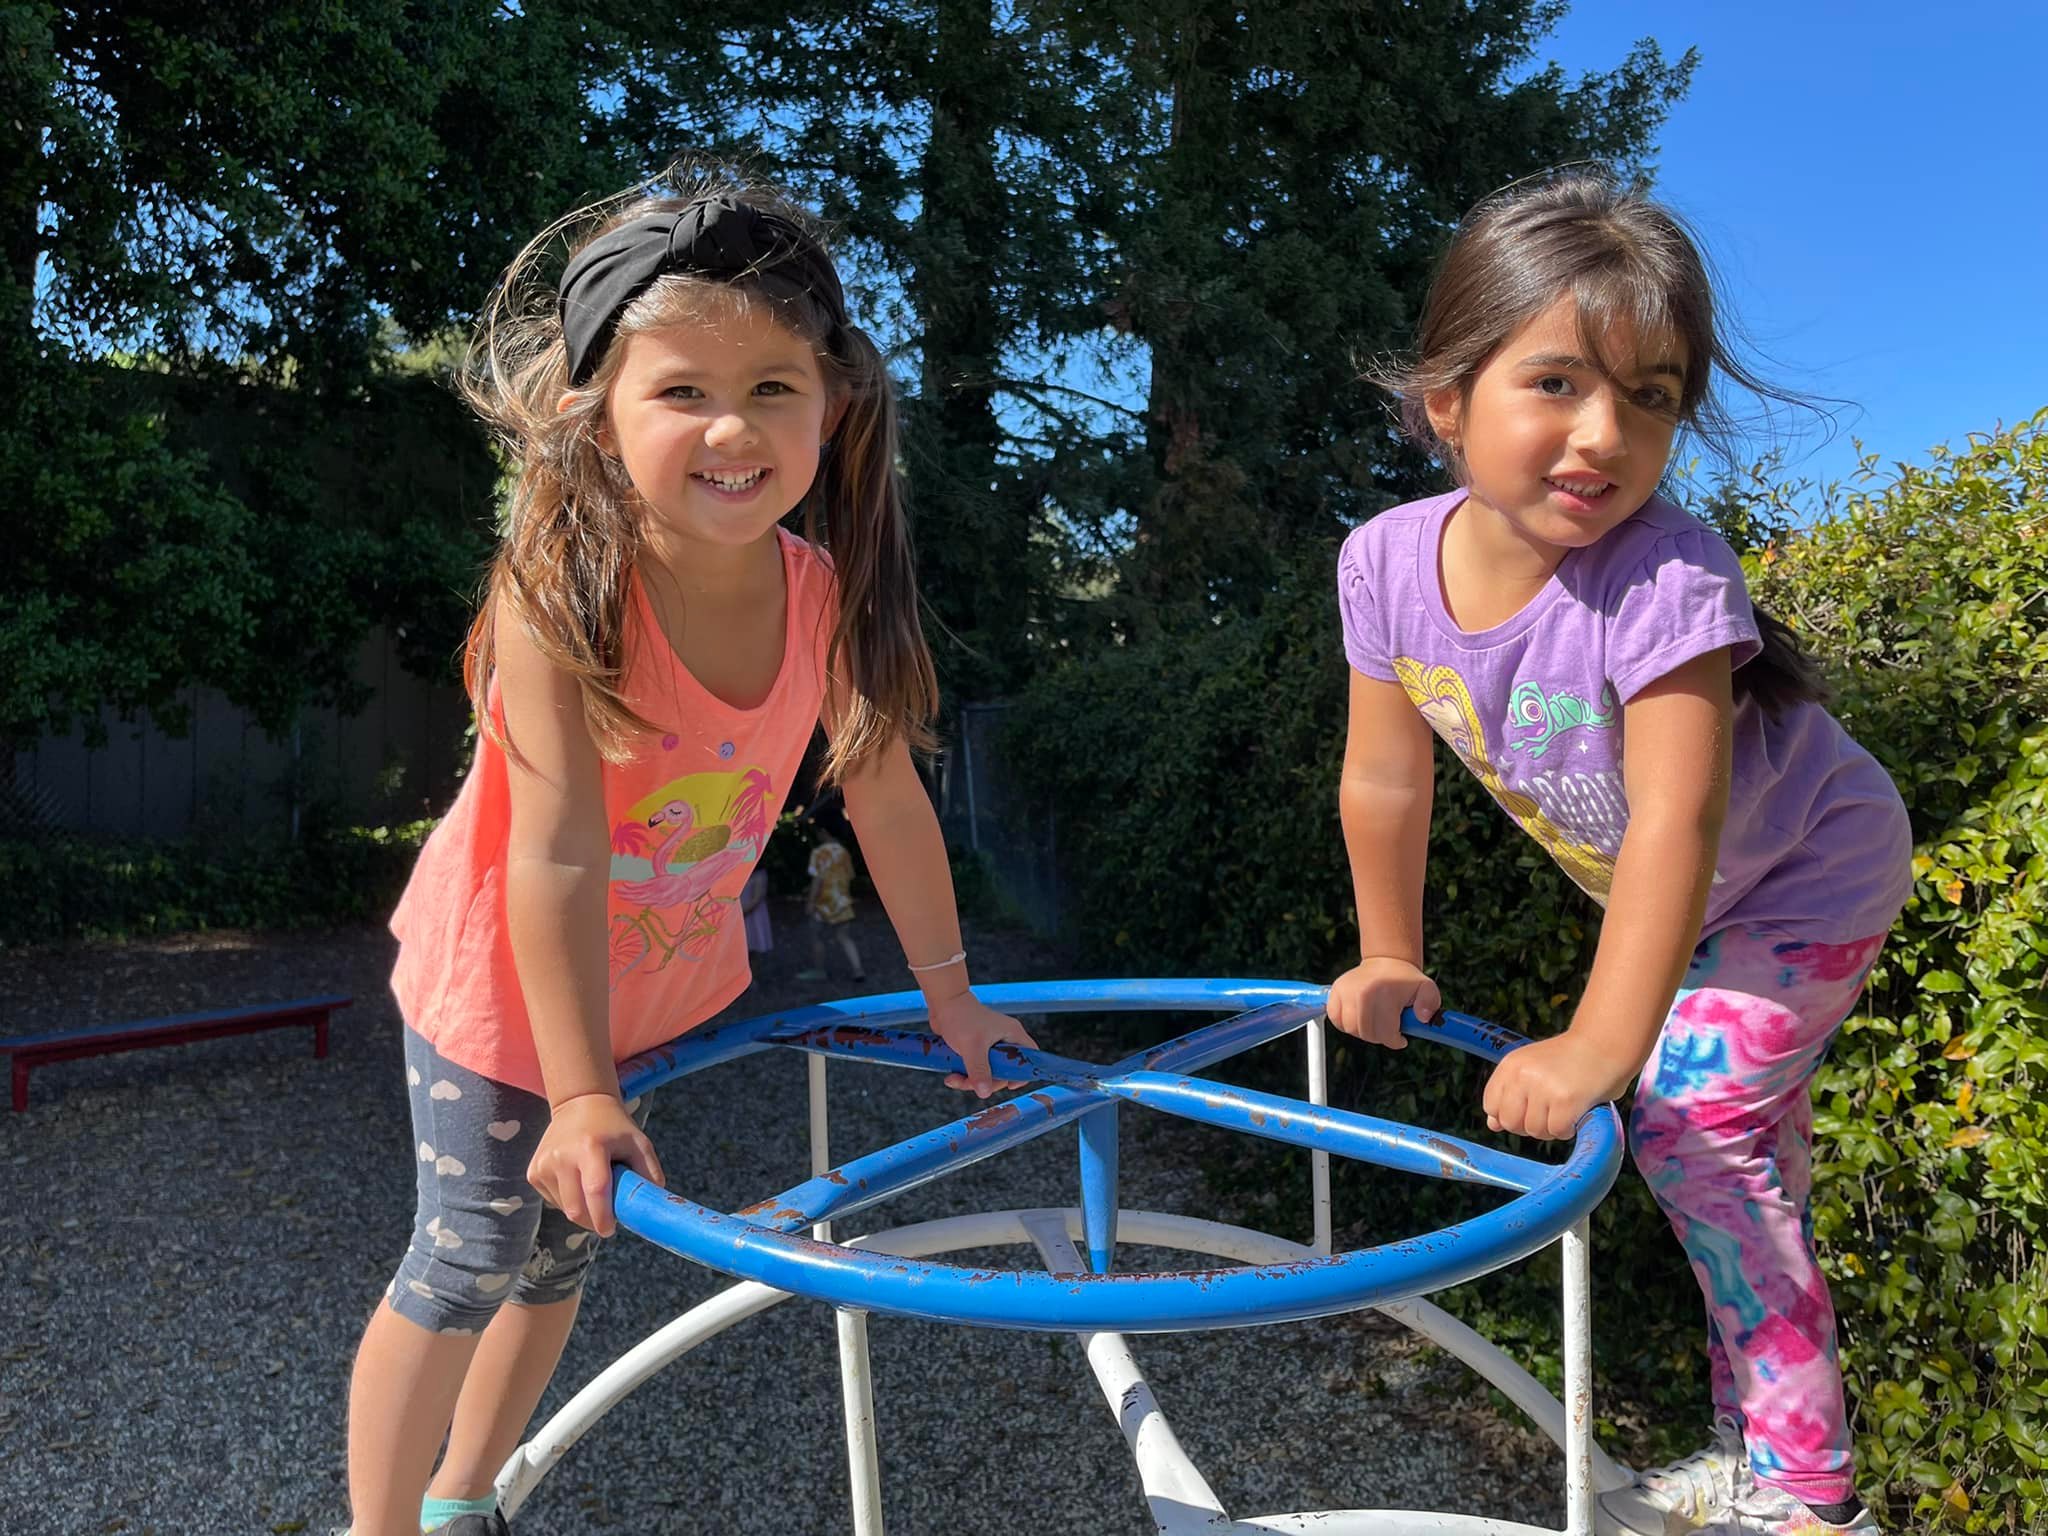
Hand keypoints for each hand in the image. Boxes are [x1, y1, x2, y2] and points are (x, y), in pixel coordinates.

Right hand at [527, 1092, 665, 1236]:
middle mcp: (562, 1156)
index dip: (603, 1216)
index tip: (611, 1230)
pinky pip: (554, 1201)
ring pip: (565, 1208)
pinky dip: (569, 1200)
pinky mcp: (533, 1172)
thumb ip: (648, 1174)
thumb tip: (650, 1208)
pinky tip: (577, 1179)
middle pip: (576, 1208)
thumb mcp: (639, 1143)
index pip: (595, 1190)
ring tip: (593, 1186)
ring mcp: (543, 1165)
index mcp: (590, 1147)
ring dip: (582, 1209)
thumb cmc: (614, 1127)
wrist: (578, 1104)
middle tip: (608, 1215)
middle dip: (594, 1220)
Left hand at [929, 992, 1038, 1097]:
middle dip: (986, 1082)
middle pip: (1005, 1071)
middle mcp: (1004, 1041)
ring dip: (971, 1081)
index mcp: (1012, 1035)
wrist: (942, 1004)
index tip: (1009, 1085)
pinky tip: (952, 1076)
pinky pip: (975, 1070)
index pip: (1029, 1057)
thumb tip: (985, 1093)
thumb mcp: (972, 1047)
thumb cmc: (961, 1017)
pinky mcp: (976, 1050)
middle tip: (971, 1084)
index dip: (1022, 1073)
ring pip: (987, 1073)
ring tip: (954, 1079)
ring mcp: (989, 1046)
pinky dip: (964, 1075)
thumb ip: (980, 1070)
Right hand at [1326, 957, 1440, 1049]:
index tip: (1401, 1038)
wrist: (1386, 961)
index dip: (1395, 1041)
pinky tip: (1360, 1019)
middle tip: (1388, 1031)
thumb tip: (1422, 1017)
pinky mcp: (1335, 991)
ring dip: (1363, 1032)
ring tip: (1375, 1023)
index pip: (1385, 1033)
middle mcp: (1362, 992)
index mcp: (1385, 993)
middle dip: (1380, 1038)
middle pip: (1366, 1033)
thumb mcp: (1427, 989)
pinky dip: (1346, 1024)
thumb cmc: (1407, 980)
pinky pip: (1336, 1020)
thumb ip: (1430, 1004)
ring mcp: (1345, 991)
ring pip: (1350, 1029)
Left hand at [1481, 1033, 1617, 1140]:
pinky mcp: (1566, 1100)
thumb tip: (1493, 1124)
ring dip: (1551, 1128)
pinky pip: (1557, 1131)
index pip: (1491, 1105)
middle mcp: (1522, 1075)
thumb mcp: (1532, 1068)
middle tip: (1548, 1113)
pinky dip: (1567, 1129)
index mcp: (1510, 1065)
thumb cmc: (1570, 1060)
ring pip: (1534, 1130)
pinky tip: (1575, 1114)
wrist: (1604, 1044)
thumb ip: (1510, 1094)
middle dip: (1528, 1125)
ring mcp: (1543, 1087)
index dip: (1509, 1115)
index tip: (1527, 1110)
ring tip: (1564, 1110)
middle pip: (1510, 1123)